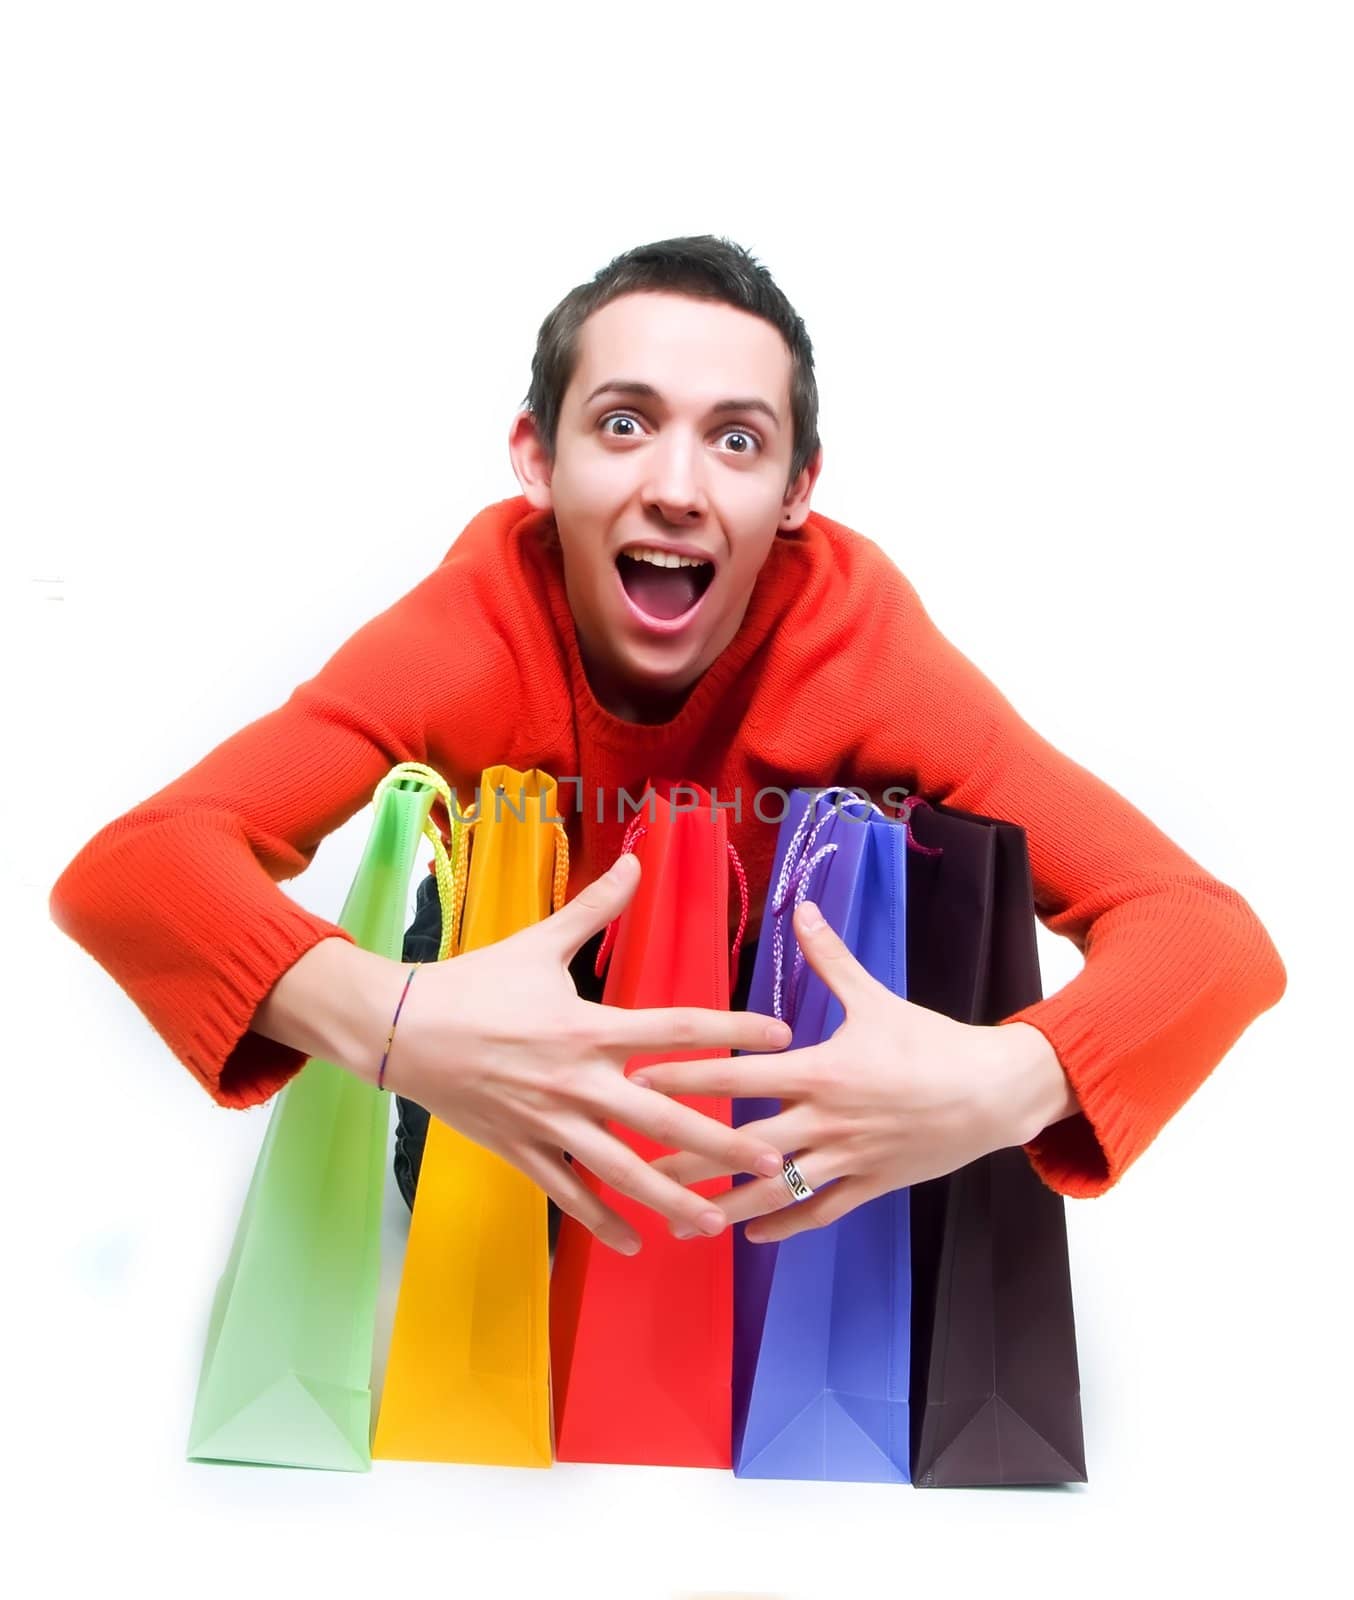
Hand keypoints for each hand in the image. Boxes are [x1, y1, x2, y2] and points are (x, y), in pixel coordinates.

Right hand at [378, 852, 792, 1255]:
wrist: (399, 1028)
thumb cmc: (473, 983)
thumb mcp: (539, 942)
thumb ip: (596, 908)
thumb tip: (636, 860)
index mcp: (589, 1026)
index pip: (677, 1029)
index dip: (733, 1030)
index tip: (781, 1038)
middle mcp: (577, 1080)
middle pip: (662, 1116)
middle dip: (719, 1142)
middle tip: (770, 1160)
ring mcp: (549, 1122)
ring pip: (621, 1169)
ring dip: (671, 1197)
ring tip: (715, 1221)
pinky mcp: (521, 1150)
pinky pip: (569, 1193)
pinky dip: (602, 1221)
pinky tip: (637, 1244)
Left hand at [639, 897, 1073, 1243]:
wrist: (994, 1092)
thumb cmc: (931, 1043)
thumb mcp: (875, 998)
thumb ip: (829, 958)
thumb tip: (800, 908)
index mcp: (820, 1071)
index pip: (739, 1077)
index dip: (686, 1080)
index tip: (637, 1083)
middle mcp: (826, 1120)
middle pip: (742, 1143)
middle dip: (688, 1156)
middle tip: (637, 1166)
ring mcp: (846, 1159)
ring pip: (774, 1188)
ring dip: (725, 1205)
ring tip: (680, 1218)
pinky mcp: (870, 1185)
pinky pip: (819, 1212)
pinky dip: (784, 1224)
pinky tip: (751, 1236)